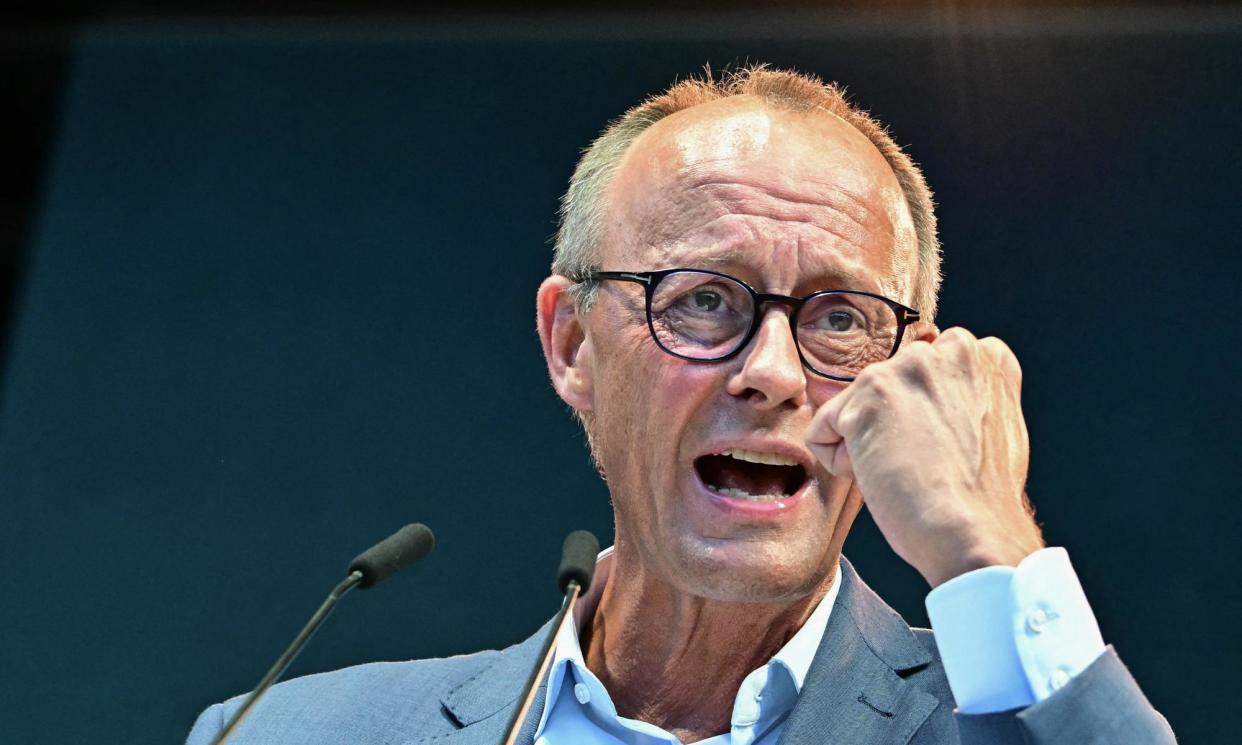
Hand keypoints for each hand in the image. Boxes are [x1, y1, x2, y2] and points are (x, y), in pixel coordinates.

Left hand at [806, 327, 1043, 586]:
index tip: (946, 451)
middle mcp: (951, 348)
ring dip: (867, 444)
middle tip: (926, 463)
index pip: (920, 375)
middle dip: (892, 426)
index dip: (922, 422)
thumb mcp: (989, 427)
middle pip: (884, 387)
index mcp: (984, 356)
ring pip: (853, 406)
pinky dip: (840, 461)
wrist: (974, 533)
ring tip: (908, 470)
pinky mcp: (871, 391)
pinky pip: (823, 429)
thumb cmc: (980, 499)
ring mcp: (910, 366)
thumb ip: (959, 395)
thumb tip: (921, 396)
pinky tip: (882, 476)